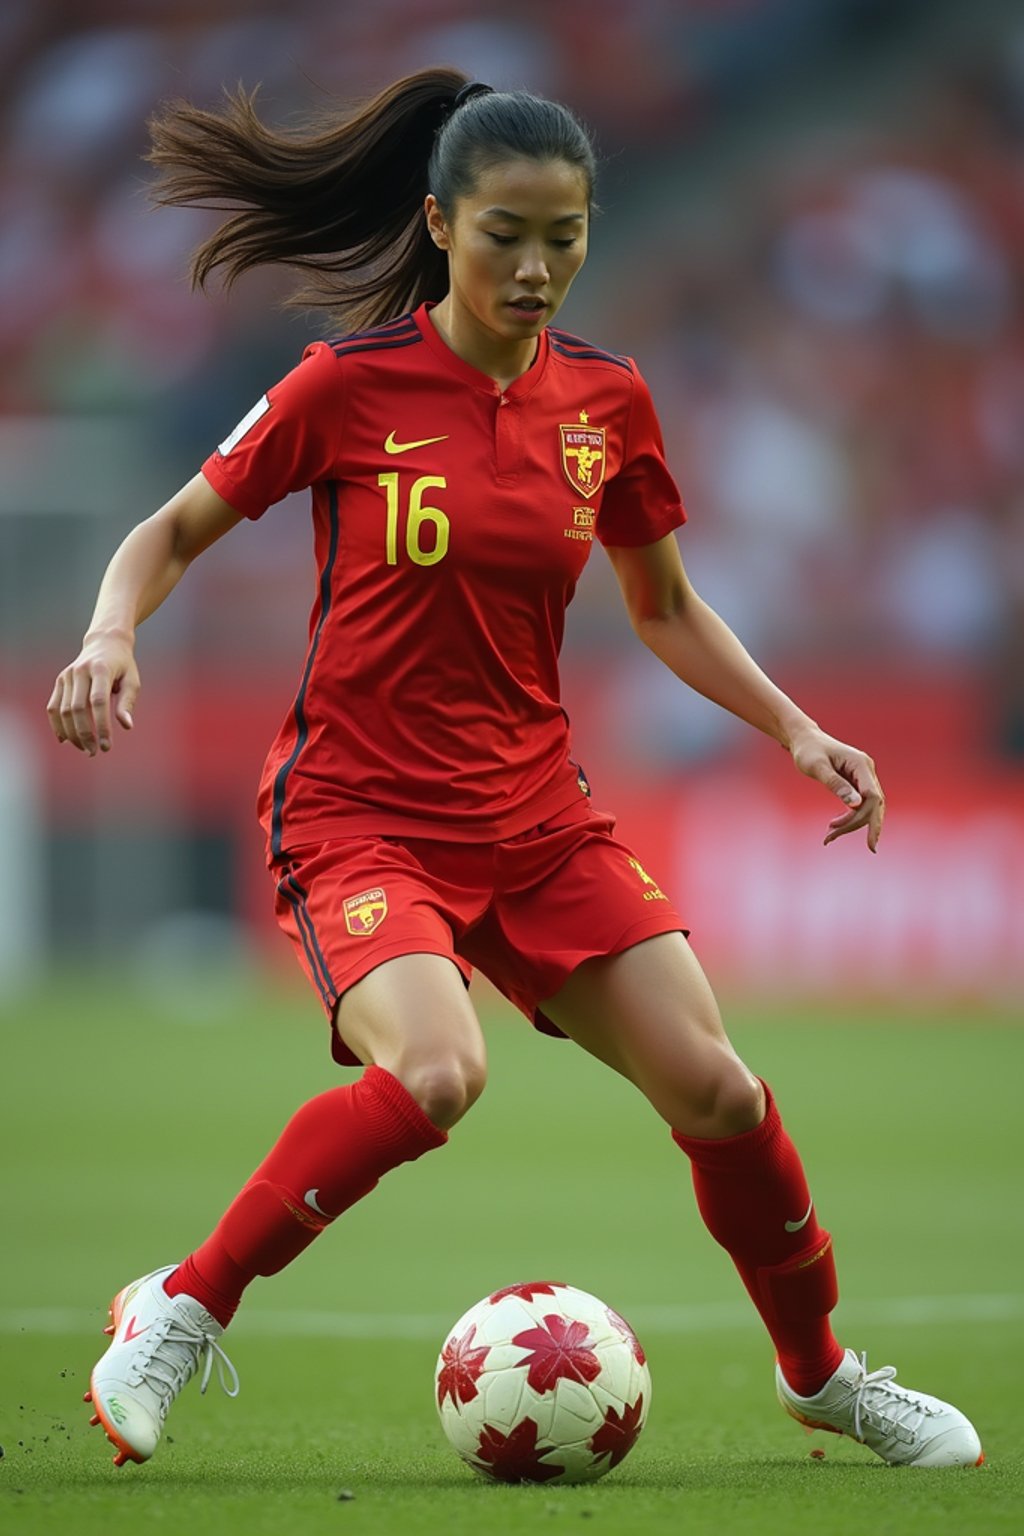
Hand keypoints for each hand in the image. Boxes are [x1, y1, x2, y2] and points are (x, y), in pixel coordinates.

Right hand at [47, 631, 139, 755]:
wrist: (105, 643)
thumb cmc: (123, 665)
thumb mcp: (132, 680)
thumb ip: (128, 703)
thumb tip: (126, 726)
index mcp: (101, 669)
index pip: (99, 702)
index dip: (102, 726)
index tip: (107, 746)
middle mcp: (80, 671)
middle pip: (77, 709)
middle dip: (85, 734)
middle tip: (95, 752)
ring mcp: (67, 676)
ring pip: (63, 710)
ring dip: (72, 733)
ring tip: (85, 749)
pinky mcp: (60, 681)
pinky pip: (53, 707)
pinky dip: (57, 725)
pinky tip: (65, 740)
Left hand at [788, 727, 884, 851]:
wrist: (804, 740)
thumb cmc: (808, 750)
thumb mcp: (817, 767)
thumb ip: (835, 784)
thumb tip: (855, 804)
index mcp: (861, 764)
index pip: (873, 796)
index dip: (872, 820)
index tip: (869, 843)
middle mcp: (867, 770)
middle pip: (873, 805)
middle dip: (856, 825)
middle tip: (831, 839)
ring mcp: (864, 776)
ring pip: (866, 807)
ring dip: (850, 823)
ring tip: (828, 835)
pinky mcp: (857, 782)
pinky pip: (859, 804)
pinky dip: (849, 817)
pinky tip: (834, 827)